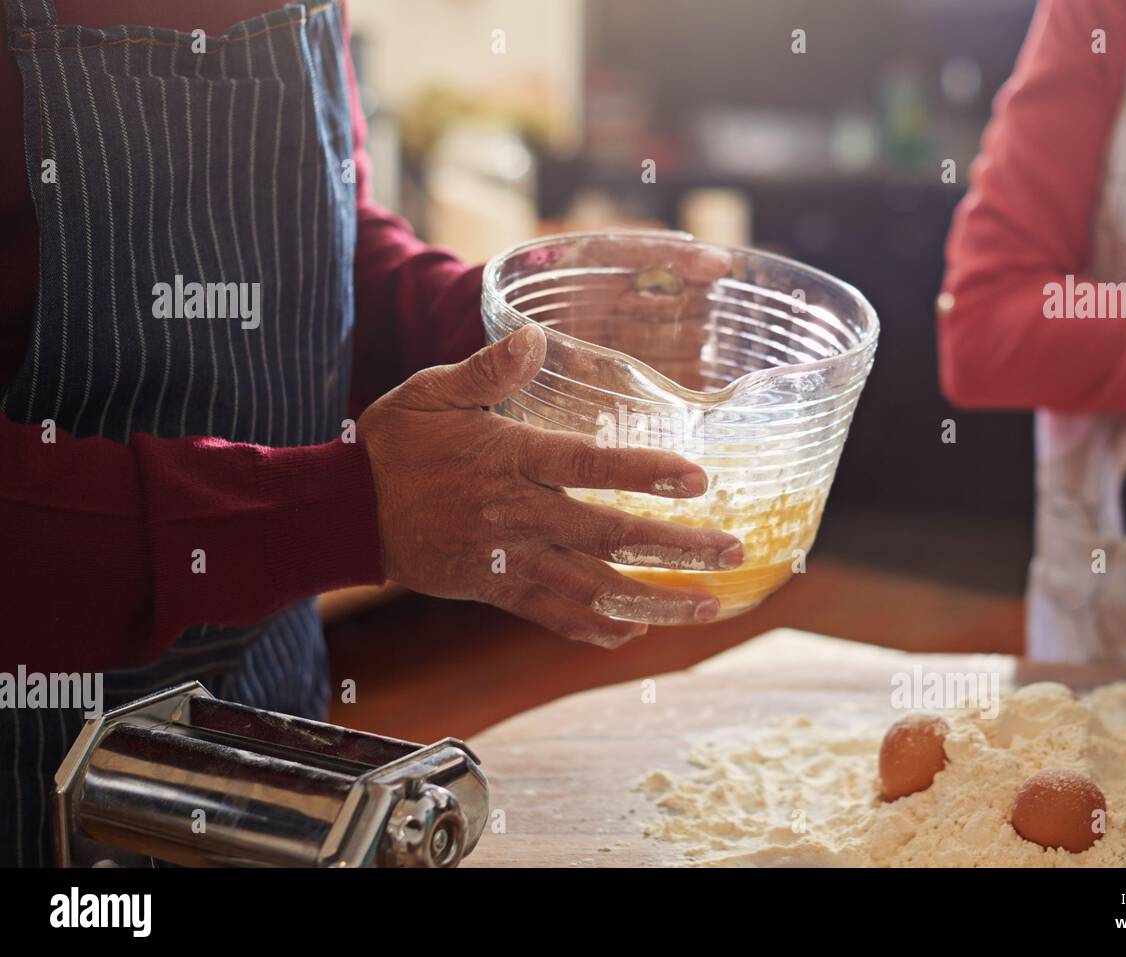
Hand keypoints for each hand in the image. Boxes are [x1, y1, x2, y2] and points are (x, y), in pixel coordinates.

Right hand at [357, 324, 743, 648]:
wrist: (346, 513)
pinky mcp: (497, 590)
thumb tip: (537, 336)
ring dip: (654, 598)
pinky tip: (635, 630)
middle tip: (731, 551)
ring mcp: (510, 560)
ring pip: (594, 588)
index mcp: (509, 459)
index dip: (646, 474)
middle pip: (609, 536)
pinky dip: (596, 628)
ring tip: (707, 605)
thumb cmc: (394, 445)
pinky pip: (554, 616)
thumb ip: (489, 368)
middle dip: (675, 546)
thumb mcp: (432, 391)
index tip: (699, 480)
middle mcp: (518, 515)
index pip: (589, 467)